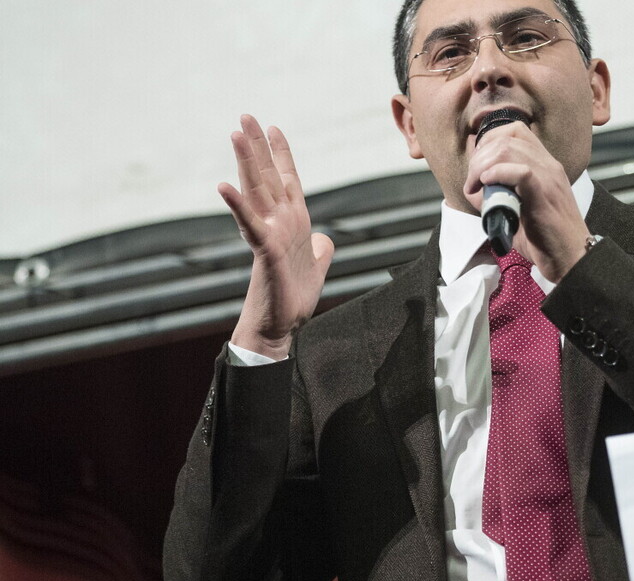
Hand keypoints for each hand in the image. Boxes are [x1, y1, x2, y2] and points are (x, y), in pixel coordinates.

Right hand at [220, 115, 334, 359]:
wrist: (282, 326)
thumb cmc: (294, 297)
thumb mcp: (316, 265)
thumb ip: (321, 248)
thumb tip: (325, 240)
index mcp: (293, 222)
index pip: (287, 180)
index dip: (281, 154)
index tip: (274, 127)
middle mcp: (279, 222)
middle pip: (267, 176)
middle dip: (257, 146)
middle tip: (245, 116)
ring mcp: (270, 234)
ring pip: (257, 191)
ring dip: (246, 163)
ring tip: (235, 134)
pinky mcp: (265, 251)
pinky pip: (250, 224)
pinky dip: (237, 205)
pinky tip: (223, 185)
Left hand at [463, 123, 589, 281]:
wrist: (571, 258)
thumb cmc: (546, 239)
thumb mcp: (520, 209)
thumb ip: (499, 194)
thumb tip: (474, 187)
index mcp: (546, 165)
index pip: (515, 131)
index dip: (489, 142)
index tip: (478, 167)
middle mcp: (549, 166)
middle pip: (506, 138)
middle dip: (480, 156)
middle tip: (473, 182)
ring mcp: (549, 178)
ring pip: (509, 149)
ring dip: (483, 166)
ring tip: (477, 187)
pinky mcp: (544, 195)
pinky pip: (520, 171)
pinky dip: (497, 174)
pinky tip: (488, 185)